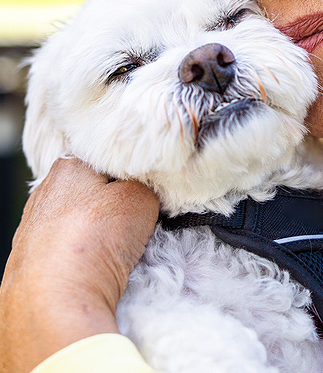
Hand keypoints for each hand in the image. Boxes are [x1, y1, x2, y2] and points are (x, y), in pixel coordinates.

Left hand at [0, 158, 158, 372]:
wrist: (53, 303)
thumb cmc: (93, 241)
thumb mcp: (140, 198)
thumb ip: (146, 186)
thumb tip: (146, 192)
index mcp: (68, 167)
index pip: (108, 159)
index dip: (134, 173)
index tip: (151, 190)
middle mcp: (44, 194)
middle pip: (95, 192)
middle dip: (117, 203)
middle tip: (141, 219)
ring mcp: (33, 230)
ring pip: (82, 222)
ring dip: (101, 232)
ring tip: (121, 249)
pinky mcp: (32, 264)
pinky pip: (71, 251)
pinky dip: (86, 256)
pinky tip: (98, 268)